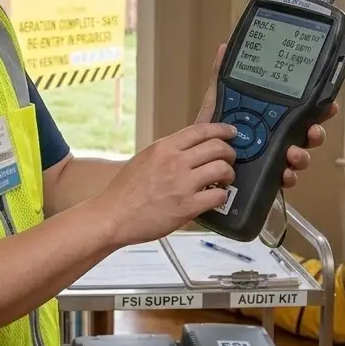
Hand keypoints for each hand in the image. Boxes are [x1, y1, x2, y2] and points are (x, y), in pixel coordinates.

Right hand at [91, 123, 236, 246]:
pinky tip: (215, 197)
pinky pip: (219, 196)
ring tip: (223, 180)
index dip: (221, 129)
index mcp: (163, 147)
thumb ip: (167, 152)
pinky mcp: (187, 207)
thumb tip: (190, 147)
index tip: (230, 132)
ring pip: (223, 169)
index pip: (201, 130)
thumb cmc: (125, 191)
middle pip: (217, 147)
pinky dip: (222, 196)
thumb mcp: (145, 159)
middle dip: (229, 153)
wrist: (113, 216)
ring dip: (228, 174)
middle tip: (228, 160)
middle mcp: (174, 162)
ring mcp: (182, 184)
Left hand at [194, 44, 338, 190]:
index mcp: (270, 117)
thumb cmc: (211, 131)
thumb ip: (222, 75)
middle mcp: (276, 138)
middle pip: (307, 135)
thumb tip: (224, 47)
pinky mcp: (265, 177)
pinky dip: (288, 177)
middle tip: (313, 131)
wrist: (196, 159)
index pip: (301, 112)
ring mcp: (273, 158)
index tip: (329, 105)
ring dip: (303, 155)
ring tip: (293, 153)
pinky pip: (283, 178)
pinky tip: (284, 173)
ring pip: (299, 156)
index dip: (318, 109)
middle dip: (316, 133)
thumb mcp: (216, 100)